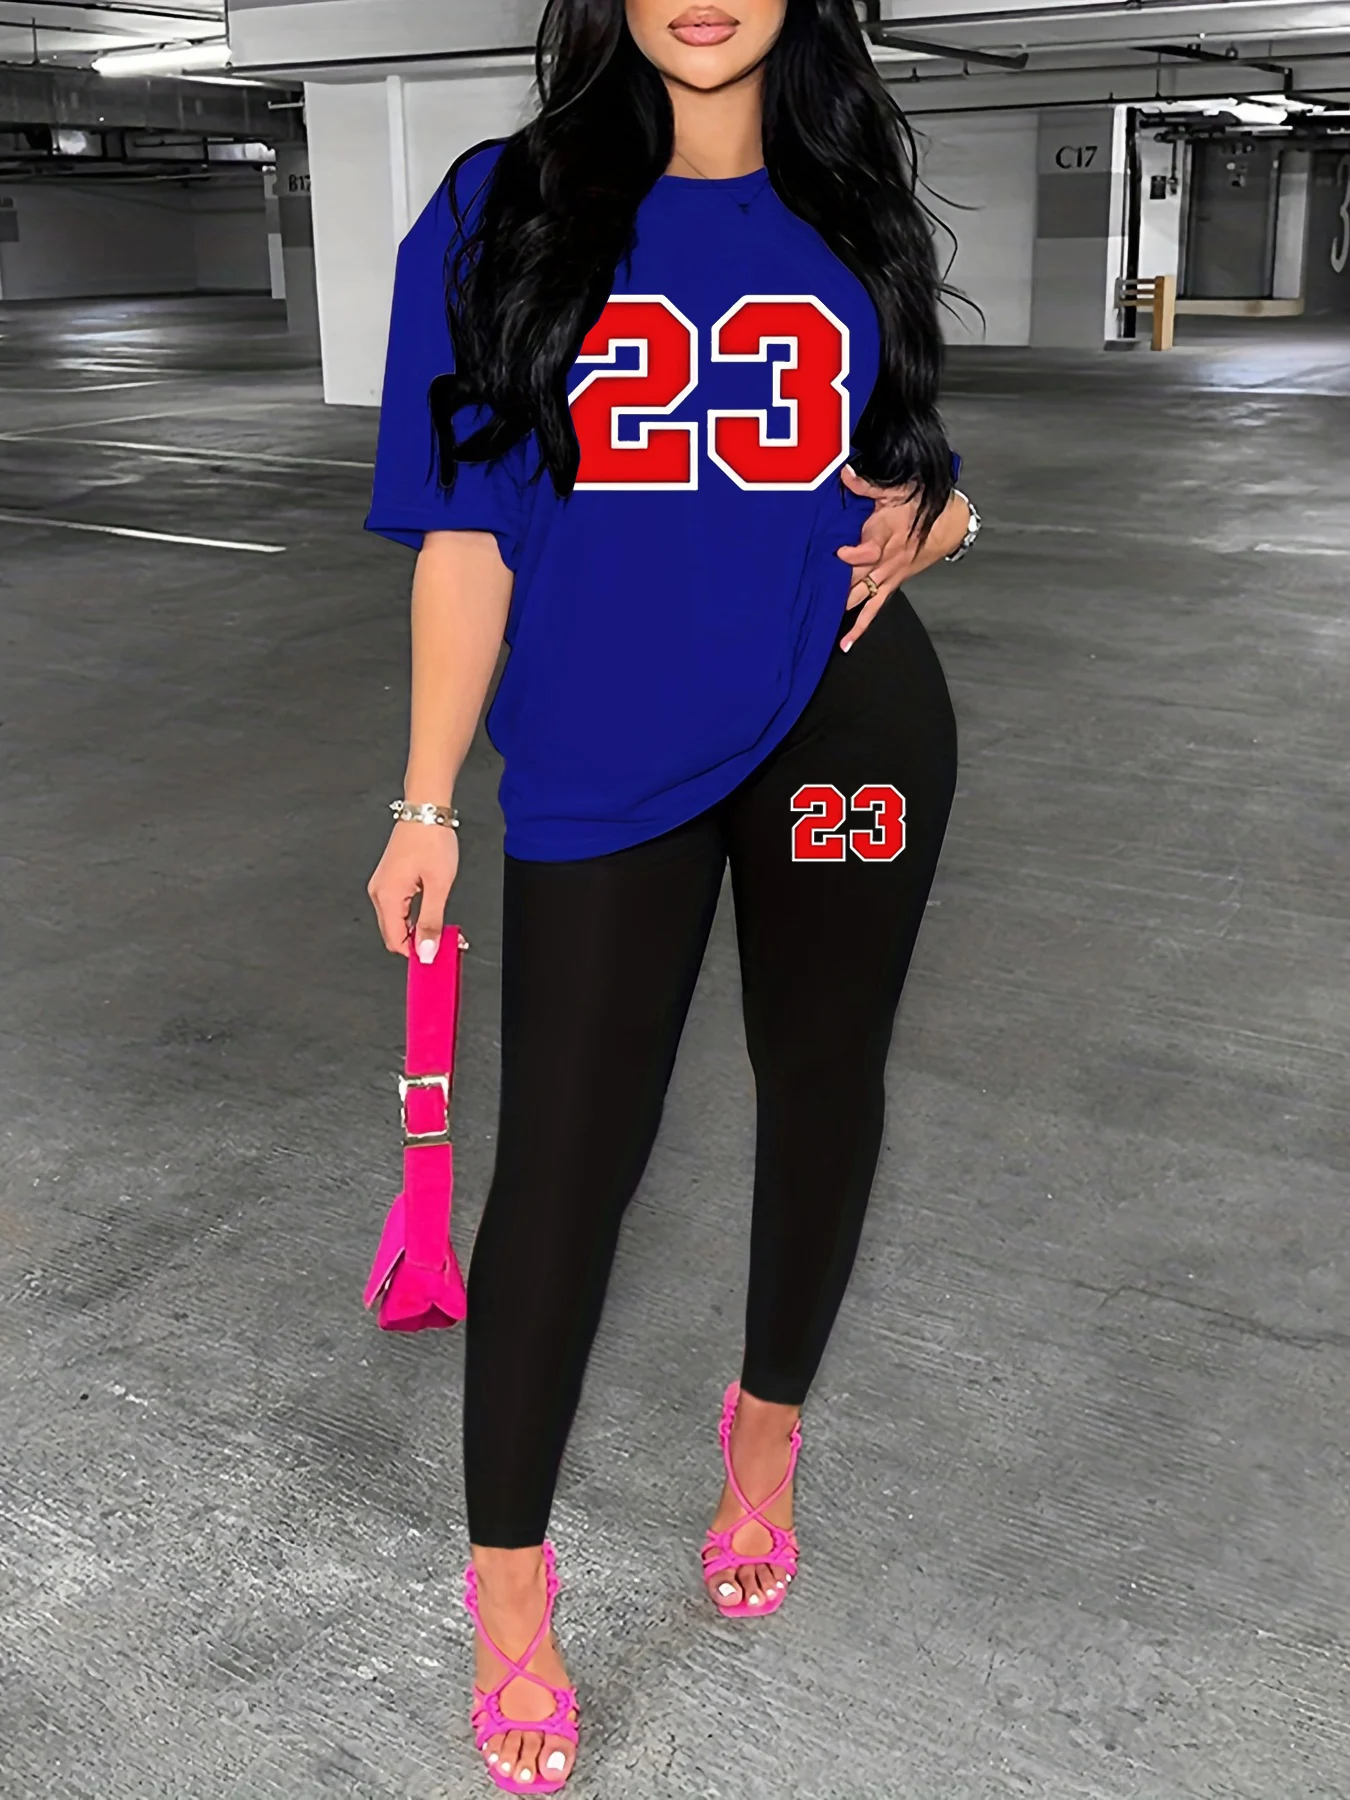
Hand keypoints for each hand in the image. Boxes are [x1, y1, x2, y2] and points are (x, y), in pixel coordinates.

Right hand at [367, 820, 459, 961]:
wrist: (426, 810)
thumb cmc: (431, 839)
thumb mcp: (438, 885)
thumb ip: (431, 921)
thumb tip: (426, 950)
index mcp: (387, 895)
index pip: (395, 940)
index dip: (415, 953)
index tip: (436, 957)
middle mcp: (379, 892)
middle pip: (394, 933)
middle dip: (418, 942)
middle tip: (446, 942)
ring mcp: (383, 886)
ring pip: (397, 922)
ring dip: (417, 929)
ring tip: (443, 927)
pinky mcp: (390, 880)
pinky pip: (399, 908)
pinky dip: (414, 916)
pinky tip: (431, 913)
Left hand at [835, 467, 972, 650]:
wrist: (948, 525)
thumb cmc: (919, 505)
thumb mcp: (896, 490)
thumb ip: (866, 485)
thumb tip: (844, 473)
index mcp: (886, 535)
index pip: (869, 550)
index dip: (853, 554)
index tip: (837, 553)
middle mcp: (886, 560)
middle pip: (858, 577)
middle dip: (835, 585)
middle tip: (811, 595)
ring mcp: (887, 576)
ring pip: (861, 596)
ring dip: (842, 607)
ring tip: (819, 621)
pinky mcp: (889, 586)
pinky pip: (873, 610)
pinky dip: (860, 628)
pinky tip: (845, 644)